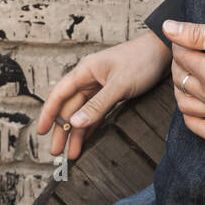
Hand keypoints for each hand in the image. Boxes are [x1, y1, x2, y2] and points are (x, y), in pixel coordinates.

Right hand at [37, 30, 171, 162]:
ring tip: (72, 153)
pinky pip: (96, 112)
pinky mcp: (111, 93)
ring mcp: (100, 86)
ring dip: (76, 132)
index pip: (59, 93)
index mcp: (85, 71)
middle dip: (62, 130)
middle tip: (56, 152)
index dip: (48, 113)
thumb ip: (97, 105)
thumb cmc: (141, 61)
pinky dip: (90, 126)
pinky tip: (86, 139)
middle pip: (69, 107)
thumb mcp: (119, 85)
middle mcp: (89, 78)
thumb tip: (75, 123)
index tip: (41, 131)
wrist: (163, 52)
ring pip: (82, 112)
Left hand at [164, 18, 204, 139]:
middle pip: (180, 79)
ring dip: (180, 88)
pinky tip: (194, 105)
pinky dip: (191, 119)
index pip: (181, 55)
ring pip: (185, 105)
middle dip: (179, 62)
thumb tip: (168, 28)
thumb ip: (199, 32)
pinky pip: (203, 130)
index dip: (180, 41)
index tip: (187, 35)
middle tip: (189, 50)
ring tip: (191, 74)